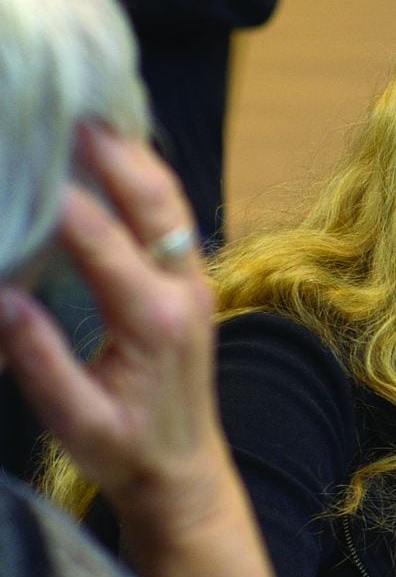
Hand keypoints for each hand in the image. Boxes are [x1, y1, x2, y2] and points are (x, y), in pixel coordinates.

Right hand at [0, 128, 222, 528]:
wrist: (183, 472)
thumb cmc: (127, 451)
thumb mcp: (77, 422)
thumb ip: (39, 360)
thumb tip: (2, 298)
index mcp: (155, 320)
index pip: (103, 242)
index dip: (60, 197)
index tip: (23, 157)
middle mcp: (184, 291)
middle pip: (154, 201)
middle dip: (112, 151)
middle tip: (69, 104)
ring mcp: (195, 283)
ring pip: (171, 202)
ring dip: (133, 155)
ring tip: (89, 112)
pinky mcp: (191, 284)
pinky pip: (173, 217)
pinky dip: (143, 179)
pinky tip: (112, 156)